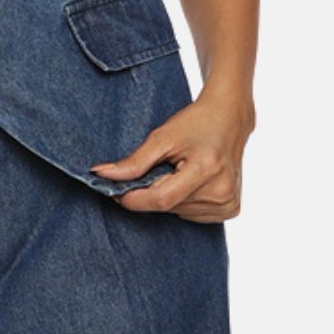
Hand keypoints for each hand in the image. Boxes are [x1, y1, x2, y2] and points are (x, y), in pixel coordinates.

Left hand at [90, 89, 254, 221]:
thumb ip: (134, 161)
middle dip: (151, 193)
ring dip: (168, 197)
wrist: (229, 118)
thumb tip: (102, 175)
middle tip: (154, 170)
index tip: (116, 192)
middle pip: (169, 206)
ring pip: (179, 213)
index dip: (135, 198)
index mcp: (206, 169)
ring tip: (178, 171)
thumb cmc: (195, 123)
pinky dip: (183, 202)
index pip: (162, 198)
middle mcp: (222, 191)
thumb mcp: (162, 136)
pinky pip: (193, 215)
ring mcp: (229, 202)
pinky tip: (191, 182)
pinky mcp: (231, 209)